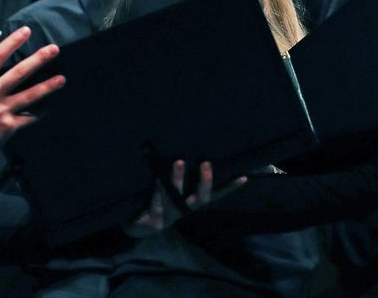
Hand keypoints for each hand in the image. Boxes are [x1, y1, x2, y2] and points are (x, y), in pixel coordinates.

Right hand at [0, 26, 64, 154]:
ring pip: (31, 95)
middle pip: (20, 72)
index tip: (26, 30)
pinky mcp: (9, 125)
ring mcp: (2, 110)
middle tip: (55, 48)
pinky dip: (40, 112)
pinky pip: (29, 117)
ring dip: (48, 86)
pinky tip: (50, 107)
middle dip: (39, 59)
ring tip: (62, 79)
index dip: (12, 41)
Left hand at [130, 160, 246, 233]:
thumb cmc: (154, 202)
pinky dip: (158, 191)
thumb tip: (186, 150)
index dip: (229, 188)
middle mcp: (184, 211)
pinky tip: (157, 178)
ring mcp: (170, 218)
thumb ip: (178, 177)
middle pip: (200, 199)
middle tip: (206, 163)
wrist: (134, 227)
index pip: (214, 195)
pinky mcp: (154, 221)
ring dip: (178, 179)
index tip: (243, 177)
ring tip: (179, 161)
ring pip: (176, 198)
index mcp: (190, 203)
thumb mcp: (168, 191)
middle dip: (205, 181)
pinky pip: (157, 204)